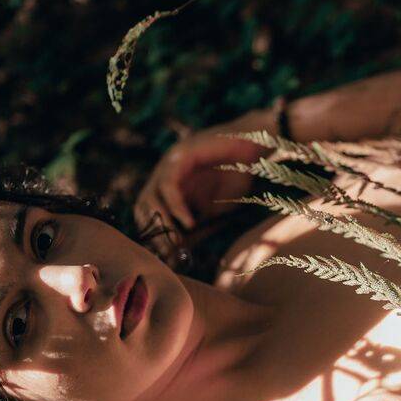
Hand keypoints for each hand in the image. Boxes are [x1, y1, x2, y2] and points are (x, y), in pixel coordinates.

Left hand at [134, 112, 269, 239]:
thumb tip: (179, 252)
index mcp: (171, 184)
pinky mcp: (180, 156)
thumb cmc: (239, 175)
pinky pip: (169, 186)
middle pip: (143, 204)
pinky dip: (176, 207)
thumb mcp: (215, 209)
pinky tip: (189, 222)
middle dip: (155, 231)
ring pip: (151, 196)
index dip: (154, 233)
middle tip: (169, 251)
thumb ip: (196, 226)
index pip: (147, 210)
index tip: (167, 254)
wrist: (257, 147)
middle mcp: (165, 172)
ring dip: (162, 221)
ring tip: (177, 241)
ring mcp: (171, 162)